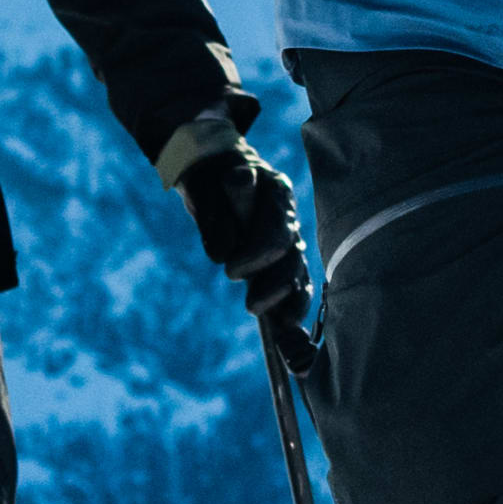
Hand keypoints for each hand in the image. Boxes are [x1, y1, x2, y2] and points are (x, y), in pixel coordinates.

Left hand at [167, 123, 311, 344]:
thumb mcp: (204, 187)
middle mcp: (289, 217)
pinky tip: (292, 331)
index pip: (275, 231)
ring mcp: (290, 240)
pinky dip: (296, 307)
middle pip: (291, 258)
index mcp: (275, 192)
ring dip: (288, 301)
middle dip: (273, 285)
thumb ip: (215, 216)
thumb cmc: (209, 178)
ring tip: (281, 326)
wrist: (215, 172)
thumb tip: (222, 254)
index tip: (229, 272)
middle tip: (250, 306)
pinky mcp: (284, 260)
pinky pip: (296, 286)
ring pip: (298, 273)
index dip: (257, 255)